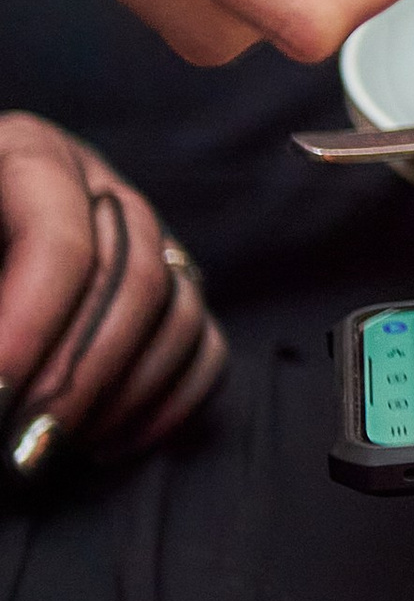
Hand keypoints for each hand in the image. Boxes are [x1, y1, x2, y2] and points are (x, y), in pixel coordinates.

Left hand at [0, 116, 225, 480]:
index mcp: (26, 151)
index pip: (58, 237)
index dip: (30, 325)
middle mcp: (99, 185)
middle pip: (134, 275)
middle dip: (77, 375)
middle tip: (23, 447)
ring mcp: (146, 233)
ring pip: (179, 312)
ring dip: (120, 396)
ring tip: (50, 448)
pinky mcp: (170, 287)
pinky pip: (204, 347)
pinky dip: (166, 405)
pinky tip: (102, 445)